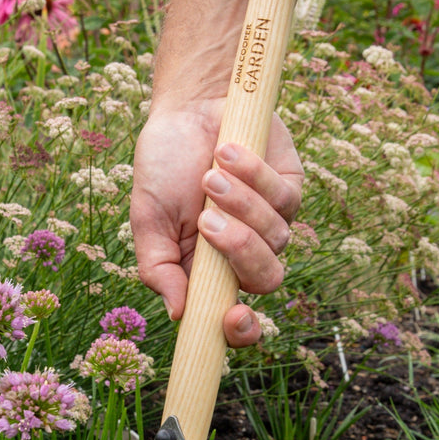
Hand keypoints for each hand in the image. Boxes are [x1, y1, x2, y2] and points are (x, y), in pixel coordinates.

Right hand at [130, 102, 302, 346]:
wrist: (186, 108)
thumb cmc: (162, 167)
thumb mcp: (148, 220)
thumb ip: (158, 268)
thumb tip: (177, 314)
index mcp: (209, 273)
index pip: (235, 320)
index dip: (241, 331)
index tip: (232, 319)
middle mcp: (245, 253)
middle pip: (267, 280)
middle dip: (241, 251)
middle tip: (208, 221)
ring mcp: (272, 221)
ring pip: (278, 236)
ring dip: (241, 203)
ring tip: (210, 173)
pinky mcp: (290, 187)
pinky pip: (286, 197)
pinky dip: (255, 175)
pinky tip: (228, 151)